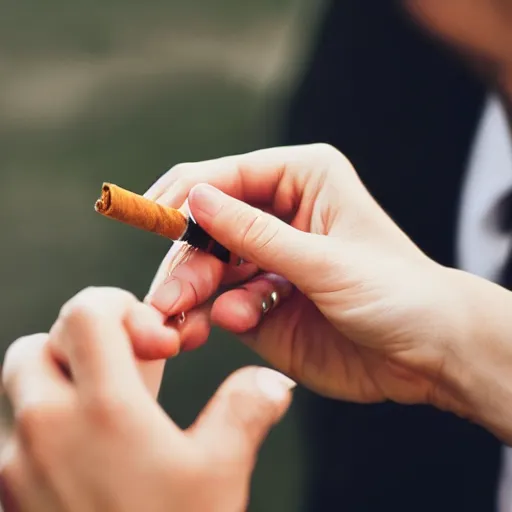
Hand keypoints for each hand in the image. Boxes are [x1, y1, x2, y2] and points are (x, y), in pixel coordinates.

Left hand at [0, 287, 293, 511]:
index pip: (85, 310)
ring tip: (108, 406)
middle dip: (89, 340)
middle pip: (44, 340)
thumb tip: (273, 380)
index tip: (156, 343)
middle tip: (132, 370)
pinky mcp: (7, 496)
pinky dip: (44, 418)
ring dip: (62, 376)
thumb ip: (247, 409)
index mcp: (103, 409)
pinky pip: (12, 431)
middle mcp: (46, 428)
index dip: (123, 307)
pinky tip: (86, 449)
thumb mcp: (221, 473)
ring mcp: (16, 465)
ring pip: (21, 382)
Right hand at [143, 144, 472, 411]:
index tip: (147, 221)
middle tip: (165, 297)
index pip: (224, 177)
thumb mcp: (324, 260)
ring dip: (191, 292)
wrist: (428, 354)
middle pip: (209, 227)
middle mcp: (281, 214)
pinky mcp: (265, 303)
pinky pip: (224, 303)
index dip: (182, 197)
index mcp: (301, 179)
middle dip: (185, 261)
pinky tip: (227, 324)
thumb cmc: (396, 292)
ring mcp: (270, 261)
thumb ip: (255, 233)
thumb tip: (194, 198)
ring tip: (175, 319)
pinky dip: (217, 314)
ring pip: (210, 267)